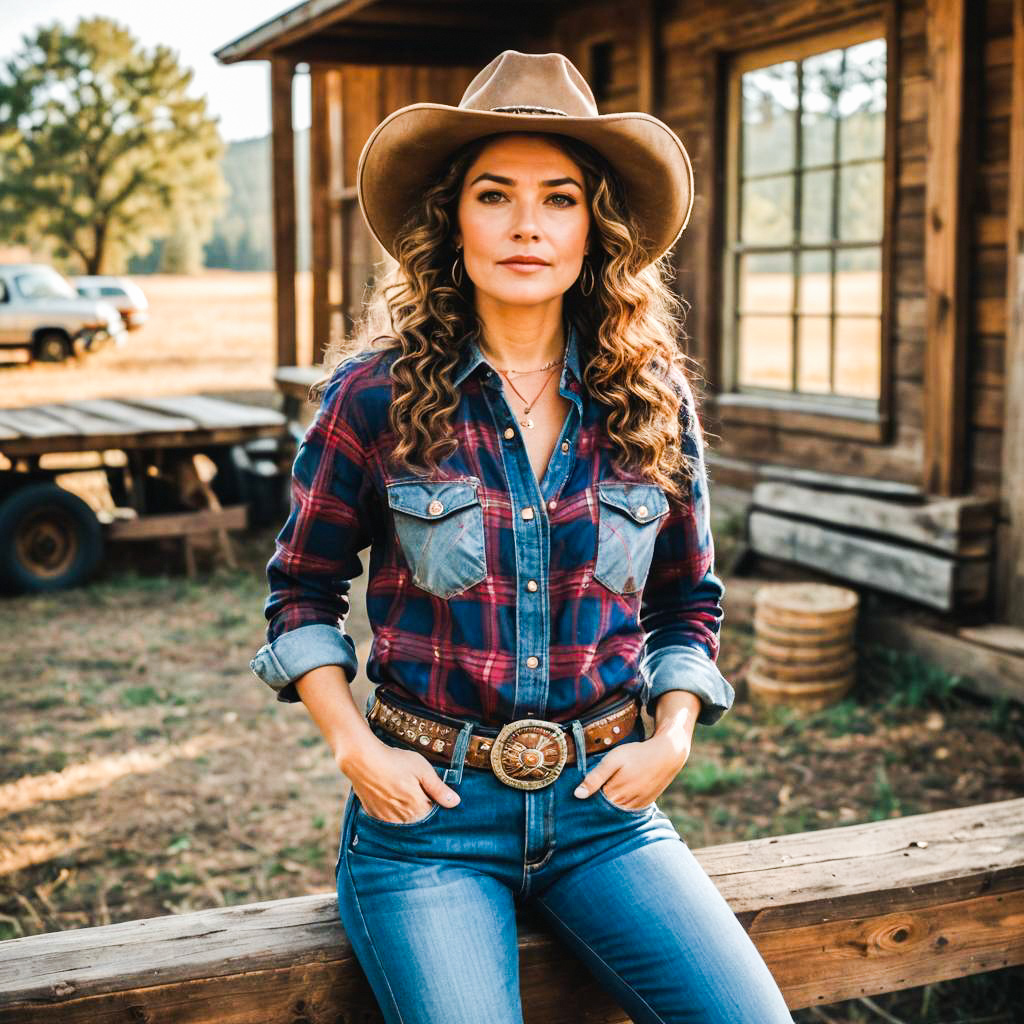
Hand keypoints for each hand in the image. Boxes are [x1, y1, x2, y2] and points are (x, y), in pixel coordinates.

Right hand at [340, 737, 460, 823]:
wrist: (362, 759)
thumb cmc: (394, 761)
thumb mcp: (422, 769)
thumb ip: (439, 789)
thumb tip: (455, 802)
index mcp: (417, 809)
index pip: (433, 813)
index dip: (433, 800)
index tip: (429, 789)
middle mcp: (402, 819)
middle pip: (418, 818)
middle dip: (420, 805)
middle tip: (413, 786)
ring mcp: (386, 818)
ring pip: (403, 819)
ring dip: (406, 808)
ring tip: (400, 788)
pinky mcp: (374, 814)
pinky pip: (388, 818)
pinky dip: (392, 809)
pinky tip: (389, 794)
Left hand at [573, 730, 692, 809]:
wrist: (667, 754)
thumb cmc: (637, 754)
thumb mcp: (613, 760)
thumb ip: (595, 777)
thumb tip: (578, 795)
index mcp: (616, 794)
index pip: (594, 805)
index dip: (587, 799)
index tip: (581, 794)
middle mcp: (627, 804)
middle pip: (606, 810)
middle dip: (598, 804)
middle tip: (594, 791)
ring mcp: (637, 806)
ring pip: (618, 811)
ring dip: (611, 805)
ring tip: (608, 790)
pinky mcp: (645, 804)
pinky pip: (629, 809)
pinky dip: (622, 804)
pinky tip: (620, 794)